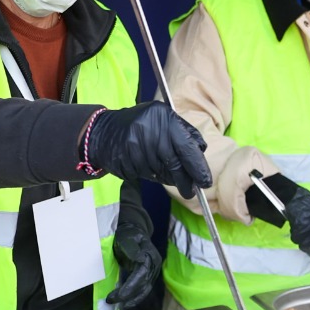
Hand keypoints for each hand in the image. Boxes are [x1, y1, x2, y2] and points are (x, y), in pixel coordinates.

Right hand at [85, 103, 211, 195]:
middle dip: (185, 181)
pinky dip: (151, 176)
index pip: (187, 148)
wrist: (105, 132)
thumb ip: (185, 133)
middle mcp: (151, 131)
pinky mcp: (125, 159)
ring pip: (161, 173)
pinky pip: (146, 175)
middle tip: (190, 191)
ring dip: (167, 178)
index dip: (198, 167)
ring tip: (166, 174)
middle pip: (175, 164)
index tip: (205, 182)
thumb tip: (202, 152)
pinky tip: (148, 168)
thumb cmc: (142, 126)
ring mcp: (136, 145)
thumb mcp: (165, 119)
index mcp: (165, 118)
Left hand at [106, 223, 161, 309]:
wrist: (133, 232)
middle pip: (143, 284)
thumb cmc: (128, 235)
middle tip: (111, 300)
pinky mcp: (147, 276)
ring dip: (131, 298)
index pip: (142, 275)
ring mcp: (152, 272)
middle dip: (128, 295)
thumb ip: (132, 248)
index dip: (131, 286)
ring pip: (144, 289)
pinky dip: (135, 297)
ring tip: (116, 304)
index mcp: (150, 256)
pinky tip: (125, 303)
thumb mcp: (127, 238)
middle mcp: (154, 266)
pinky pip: (143, 289)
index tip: (118, 294)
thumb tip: (140, 258)